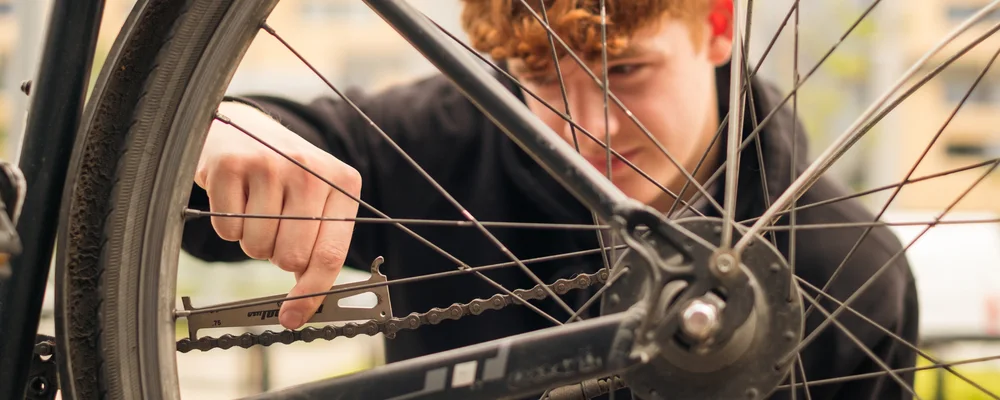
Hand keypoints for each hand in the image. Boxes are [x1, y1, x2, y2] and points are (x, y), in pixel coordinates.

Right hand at [196, 101, 360, 329]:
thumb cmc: (284, 178)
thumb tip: (301, 310)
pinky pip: (227, 229)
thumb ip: (319, 248)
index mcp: (342, 182)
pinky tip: (236, 197)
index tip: (294, 316)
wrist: (242, 129)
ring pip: (257, 246)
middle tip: (274, 228)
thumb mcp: (316, 201)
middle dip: (277, 255)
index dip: (310, 293)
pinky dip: (227, 225)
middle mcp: (311, 170)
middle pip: (290, 256)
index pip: (330, 254)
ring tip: (256, 207)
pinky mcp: (232, 165)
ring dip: (252, 239)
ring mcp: (271, 164)